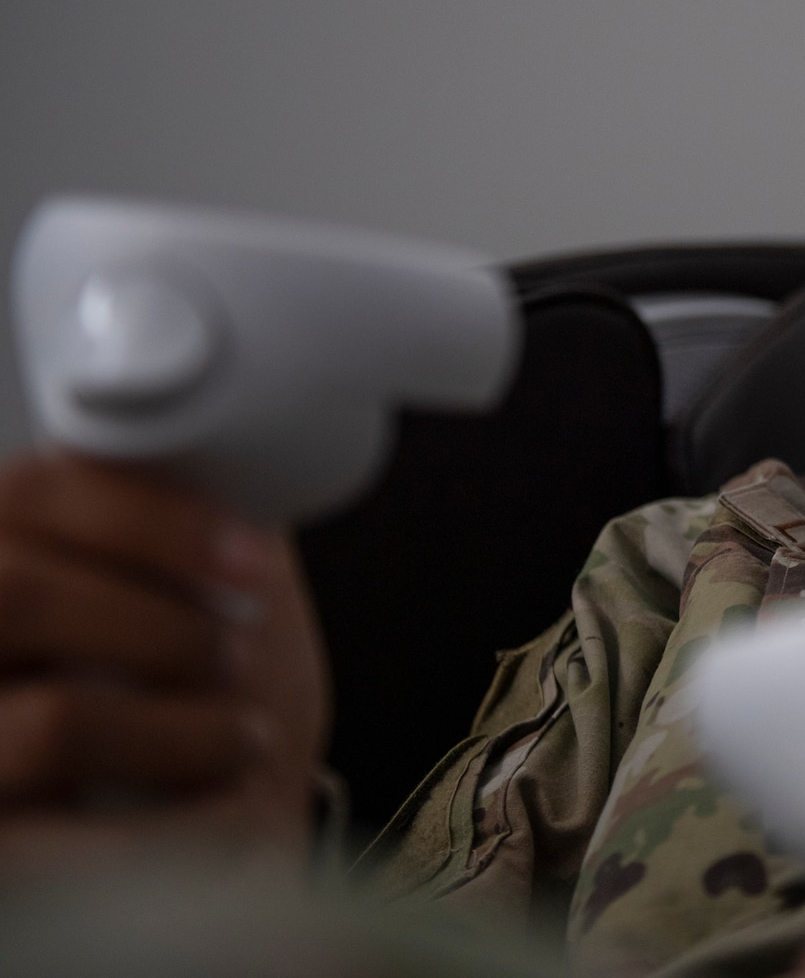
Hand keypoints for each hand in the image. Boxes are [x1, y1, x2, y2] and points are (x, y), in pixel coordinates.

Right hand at [0, 452, 328, 875]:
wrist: (181, 883)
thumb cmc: (173, 734)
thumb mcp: (166, 614)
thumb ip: (166, 536)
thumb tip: (236, 448)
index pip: (26, 495)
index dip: (146, 516)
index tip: (253, 560)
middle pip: (11, 591)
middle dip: (158, 621)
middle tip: (235, 656)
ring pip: (55, 721)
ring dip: (184, 727)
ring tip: (239, 742)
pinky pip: (67, 846)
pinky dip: (179, 829)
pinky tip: (227, 822)